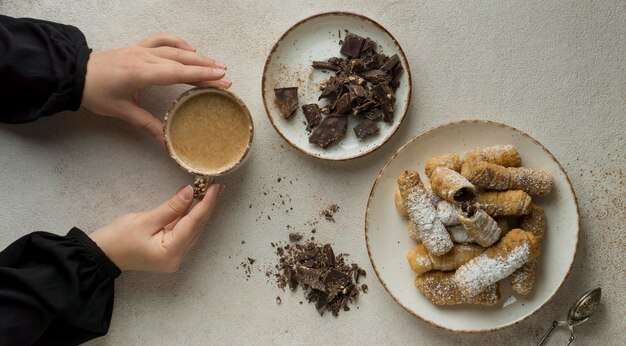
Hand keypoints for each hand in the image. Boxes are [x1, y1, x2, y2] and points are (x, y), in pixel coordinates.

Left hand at [81, 34, 231, 146]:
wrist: (74, 74)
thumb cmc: (96, 92)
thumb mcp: (121, 111)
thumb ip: (146, 124)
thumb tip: (165, 141)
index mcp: (141, 73)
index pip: (178, 73)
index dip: (201, 76)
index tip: (220, 78)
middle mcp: (144, 58)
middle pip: (182, 60)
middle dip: (206, 68)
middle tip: (226, 76)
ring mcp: (141, 50)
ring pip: (175, 49)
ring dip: (197, 56)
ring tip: (215, 64)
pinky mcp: (137, 48)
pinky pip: (162, 40)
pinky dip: (178, 42)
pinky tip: (190, 48)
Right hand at [89, 184, 223, 272]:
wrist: (103, 255)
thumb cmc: (118, 239)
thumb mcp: (145, 220)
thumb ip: (171, 207)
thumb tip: (190, 192)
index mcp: (171, 252)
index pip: (194, 223)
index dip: (207, 204)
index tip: (217, 188)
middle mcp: (177, 258)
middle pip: (196, 227)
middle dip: (206, 206)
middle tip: (217, 187)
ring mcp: (174, 257)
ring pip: (192, 229)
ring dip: (199, 211)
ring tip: (209, 192)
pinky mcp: (170, 252)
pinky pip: (184, 232)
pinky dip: (188, 217)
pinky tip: (194, 204)